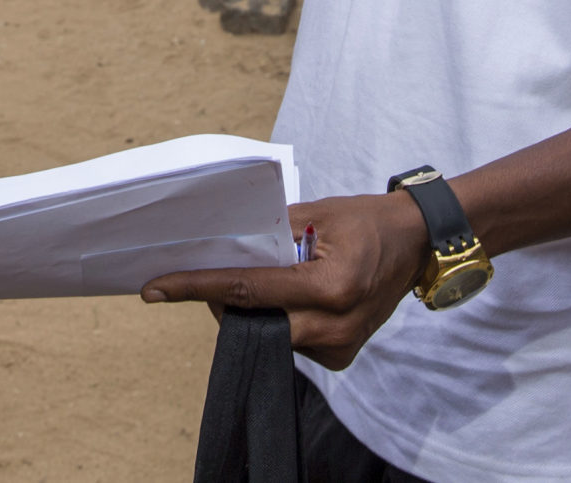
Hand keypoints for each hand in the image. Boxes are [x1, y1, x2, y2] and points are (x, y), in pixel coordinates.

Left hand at [140, 190, 427, 370]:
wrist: (416, 244)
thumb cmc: (366, 220)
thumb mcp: (316, 213)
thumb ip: (268, 234)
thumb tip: (219, 245)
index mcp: (330, 285)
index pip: (247, 290)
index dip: (196, 287)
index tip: (155, 288)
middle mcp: (334, 324)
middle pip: (252, 320)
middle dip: (221, 301)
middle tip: (203, 277)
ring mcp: (339, 347)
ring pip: (269, 334)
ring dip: (252, 309)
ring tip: (261, 276)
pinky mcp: (340, 357)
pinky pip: (289, 341)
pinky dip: (277, 318)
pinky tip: (287, 295)